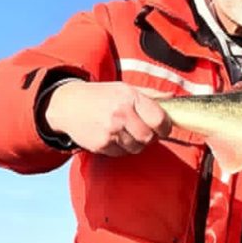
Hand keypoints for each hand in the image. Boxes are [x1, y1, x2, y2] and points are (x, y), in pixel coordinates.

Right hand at [43, 81, 171, 155]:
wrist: (68, 104)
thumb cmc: (102, 96)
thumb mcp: (126, 89)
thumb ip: (151, 95)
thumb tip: (173, 97)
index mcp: (130, 97)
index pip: (160, 120)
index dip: (165, 127)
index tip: (162, 128)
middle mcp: (120, 113)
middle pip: (149, 137)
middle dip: (150, 137)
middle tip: (142, 130)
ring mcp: (110, 130)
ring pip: (136, 148)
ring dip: (135, 143)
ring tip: (125, 132)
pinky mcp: (101, 144)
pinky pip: (121, 153)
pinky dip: (120, 148)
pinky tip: (112, 136)